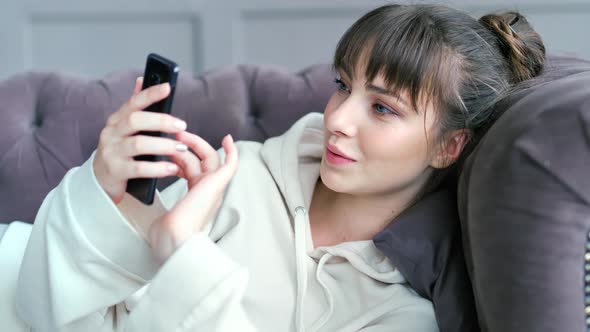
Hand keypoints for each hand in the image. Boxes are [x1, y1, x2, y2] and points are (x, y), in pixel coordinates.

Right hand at [93, 77, 188, 203]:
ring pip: (139, 144)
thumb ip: (134, 107)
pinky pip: (139, 168)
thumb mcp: (124, 128)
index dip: (150, 94)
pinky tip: (172, 168)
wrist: (99, 180)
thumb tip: (142, 79)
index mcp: (116, 120)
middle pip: (136, 120)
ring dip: (164, 145)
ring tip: (181, 148)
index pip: (133, 102)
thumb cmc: (119, 151)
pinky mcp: (116, 171)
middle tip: (182, 125)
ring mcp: (112, 152)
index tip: (168, 87)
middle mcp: (111, 133)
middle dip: (161, 121)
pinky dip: (158, 168)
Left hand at [147, 133, 238, 261]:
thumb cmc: (167, 228)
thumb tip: (149, 181)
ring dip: (196, 143)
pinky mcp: (218, 183)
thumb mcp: (161, 204)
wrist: (175, 236)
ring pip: (210, 158)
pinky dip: (231, 151)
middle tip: (174, 135)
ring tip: (179, 134)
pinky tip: (227, 139)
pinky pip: (231, 164)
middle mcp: (207, 191)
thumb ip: (159, 195)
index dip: (183, 157)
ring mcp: (214, 187)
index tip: (173, 148)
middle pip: (201, 160)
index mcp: (196, 196)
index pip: (193, 169)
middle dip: (187, 146)